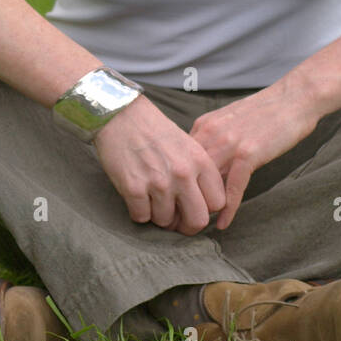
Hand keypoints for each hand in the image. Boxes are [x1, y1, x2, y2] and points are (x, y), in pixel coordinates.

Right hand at [93, 94, 225, 235]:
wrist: (121, 115)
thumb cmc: (154, 130)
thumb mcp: (187, 144)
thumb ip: (198, 172)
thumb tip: (203, 203)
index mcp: (200, 161)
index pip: (218, 203)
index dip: (206, 210)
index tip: (195, 207)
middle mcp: (183, 173)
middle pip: (197, 221)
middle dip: (186, 226)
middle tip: (176, 220)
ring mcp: (158, 182)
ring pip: (166, 222)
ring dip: (158, 217)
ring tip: (153, 201)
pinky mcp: (133, 188)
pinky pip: (141, 217)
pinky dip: (139, 212)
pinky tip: (137, 197)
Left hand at [189, 85, 317, 230]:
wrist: (294, 98)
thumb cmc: (264, 111)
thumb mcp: (228, 121)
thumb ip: (212, 140)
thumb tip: (200, 166)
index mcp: (203, 125)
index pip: (179, 161)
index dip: (175, 184)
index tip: (172, 204)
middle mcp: (210, 133)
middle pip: (187, 174)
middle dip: (181, 200)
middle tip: (177, 224)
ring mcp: (229, 143)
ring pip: (206, 183)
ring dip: (201, 208)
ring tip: (195, 228)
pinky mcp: (248, 153)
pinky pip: (233, 188)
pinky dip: (227, 209)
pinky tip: (222, 224)